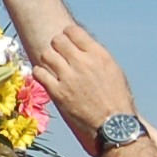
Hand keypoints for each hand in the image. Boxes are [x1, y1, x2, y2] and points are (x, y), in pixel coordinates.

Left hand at [34, 25, 138, 151]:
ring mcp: (69, 78)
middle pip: (58, 40)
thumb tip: (80, 46)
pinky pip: (39, 73)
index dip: (68, 34)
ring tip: (53, 66)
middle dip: (57, 45)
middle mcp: (83, 63)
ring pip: (47, 54)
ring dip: (48, 58)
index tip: (67, 41)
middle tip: (59, 54)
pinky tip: (46, 77)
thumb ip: (95, 56)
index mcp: (98, 55)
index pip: (73, 31)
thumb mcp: (113, 70)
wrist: (114, 125)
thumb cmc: (117, 98)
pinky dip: (40, 73)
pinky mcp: (58, 93)